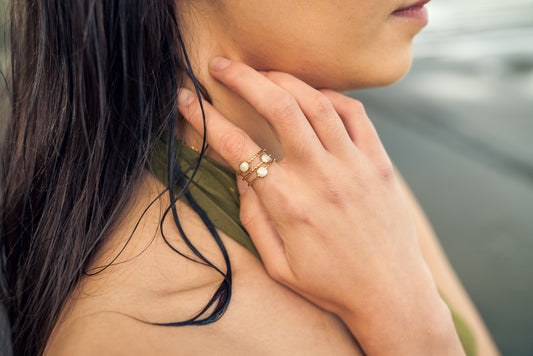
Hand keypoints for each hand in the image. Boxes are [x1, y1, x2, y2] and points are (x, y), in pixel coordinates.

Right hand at [177, 57, 463, 354]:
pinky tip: (314, 97)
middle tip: (222, 66)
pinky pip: (356, 114)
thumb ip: (254, 218)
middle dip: (243, 78)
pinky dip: (331, 97)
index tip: (187, 100)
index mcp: (288, 204)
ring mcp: (354, 165)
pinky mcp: (379, 163)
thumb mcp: (278, 265)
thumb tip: (242, 177)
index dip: (204, 119)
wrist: (392, 295)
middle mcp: (320, 176)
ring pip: (316, 102)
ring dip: (284, 80)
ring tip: (264, 75)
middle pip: (278, 107)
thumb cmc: (331, 285)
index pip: (236, 147)